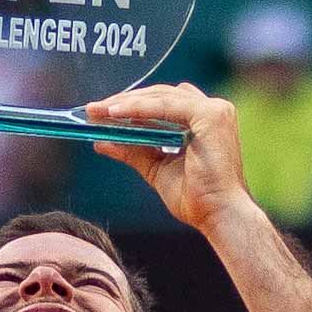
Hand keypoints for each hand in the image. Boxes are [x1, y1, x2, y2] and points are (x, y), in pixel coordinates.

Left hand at [86, 83, 254, 231]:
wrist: (218, 215)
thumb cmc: (196, 198)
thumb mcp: (155, 169)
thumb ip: (132, 151)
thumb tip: (100, 141)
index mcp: (203, 120)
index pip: (162, 102)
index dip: (131, 104)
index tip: (101, 111)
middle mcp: (212, 109)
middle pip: (160, 96)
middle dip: (123, 101)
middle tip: (93, 109)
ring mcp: (214, 110)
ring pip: (161, 97)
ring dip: (127, 103)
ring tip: (99, 111)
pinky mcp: (211, 116)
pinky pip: (166, 106)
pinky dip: (139, 108)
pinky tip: (116, 113)